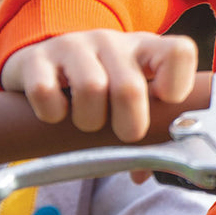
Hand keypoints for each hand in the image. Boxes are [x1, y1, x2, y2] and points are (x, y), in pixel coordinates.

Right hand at [0, 29, 198, 143]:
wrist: (43, 59)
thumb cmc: (98, 83)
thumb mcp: (127, 96)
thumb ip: (143, 129)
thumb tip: (143, 172)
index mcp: (145, 49)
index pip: (179, 52)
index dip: (178, 86)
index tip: (163, 106)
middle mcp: (112, 42)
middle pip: (130, 87)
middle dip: (129, 126)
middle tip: (122, 136)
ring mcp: (74, 45)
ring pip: (90, 88)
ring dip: (88, 121)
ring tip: (85, 122)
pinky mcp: (36, 58)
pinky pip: (44, 91)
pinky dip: (51, 113)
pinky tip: (55, 114)